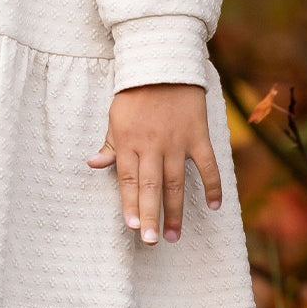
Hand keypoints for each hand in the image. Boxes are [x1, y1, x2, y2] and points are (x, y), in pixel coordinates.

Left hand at [86, 84, 221, 243]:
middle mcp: (152, 145)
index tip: (132, 228)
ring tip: (174, 236)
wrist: (164, 66)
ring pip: (176, 182)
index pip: (128, 180)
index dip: (130, 205)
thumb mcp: (115, 117)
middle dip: (151, 215)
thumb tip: (93, 164)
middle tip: (151, 241)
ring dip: (176, 210)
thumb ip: (109, 145)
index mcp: (128, 141)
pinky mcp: (198, 136)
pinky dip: (212, 185)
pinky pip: (207, 165)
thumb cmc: (135, 94)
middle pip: (151, 186)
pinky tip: (214, 207)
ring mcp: (177, 142)